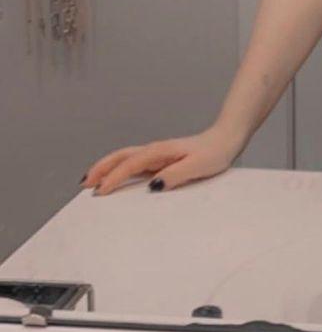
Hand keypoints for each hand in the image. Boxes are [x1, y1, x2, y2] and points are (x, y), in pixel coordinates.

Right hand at [82, 125, 242, 195]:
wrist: (227, 139)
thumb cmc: (214, 153)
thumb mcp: (198, 166)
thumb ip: (176, 175)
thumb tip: (152, 185)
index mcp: (161, 151)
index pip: (131, 164)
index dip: (114, 177)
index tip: (100, 191)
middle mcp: (156, 150)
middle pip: (121, 157)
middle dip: (101, 168)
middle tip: (84, 183)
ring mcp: (158, 154)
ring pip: (126, 158)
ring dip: (107, 167)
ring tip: (91, 180)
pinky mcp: (162, 159)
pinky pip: (135, 163)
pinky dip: (120, 169)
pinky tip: (118, 177)